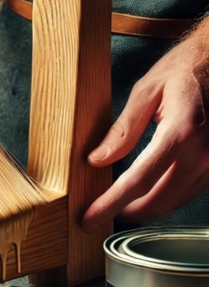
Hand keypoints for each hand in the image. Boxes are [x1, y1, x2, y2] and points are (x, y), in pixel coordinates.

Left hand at [82, 21, 208, 231]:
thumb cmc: (185, 68)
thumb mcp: (146, 91)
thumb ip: (123, 130)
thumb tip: (97, 160)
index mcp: (181, 131)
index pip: (139, 180)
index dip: (111, 204)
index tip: (89, 219)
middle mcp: (204, 151)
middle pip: (159, 200)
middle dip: (127, 213)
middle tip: (99, 215)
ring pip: (176, 200)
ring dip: (146, 207)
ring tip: (118, 204)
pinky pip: (190, 190)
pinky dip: (165, 196)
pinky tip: (146, 192)